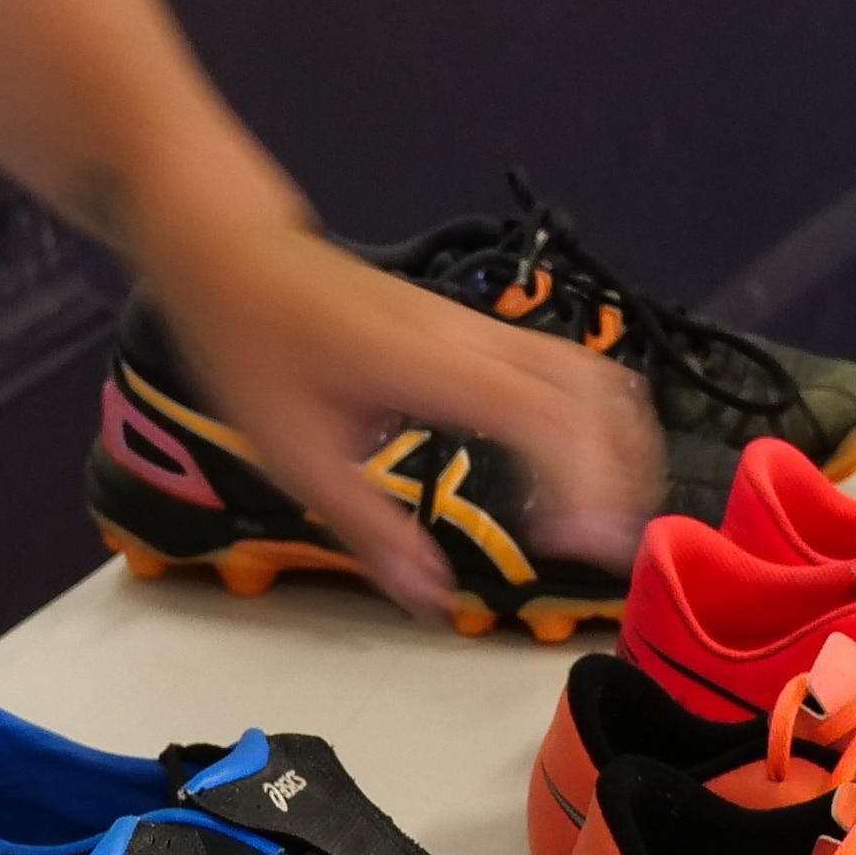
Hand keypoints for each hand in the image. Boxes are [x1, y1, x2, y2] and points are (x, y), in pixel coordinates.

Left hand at [137, 204, 665, 625]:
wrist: (234, 256)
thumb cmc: (254, 348)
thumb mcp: (296, 456)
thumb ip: (370, 530)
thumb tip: (433, 598)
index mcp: (431, 366)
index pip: (545, 417)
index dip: (584, 479)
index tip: (585, 544)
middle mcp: (470, 338)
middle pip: (590, 387)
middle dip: (621, 466)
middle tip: (614, 543)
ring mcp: (474, 326)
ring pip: (584, 368)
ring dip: (614, 436)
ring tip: (608, 510)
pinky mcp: (468, 328)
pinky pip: (557, 363)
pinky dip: (588, 412)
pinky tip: (573, 462)